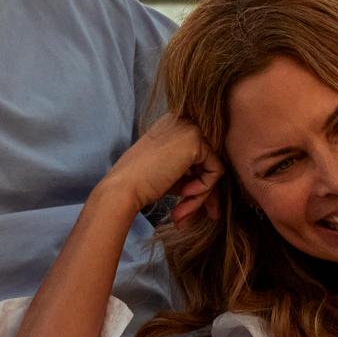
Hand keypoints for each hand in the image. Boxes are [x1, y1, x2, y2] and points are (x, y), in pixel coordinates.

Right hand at [102, 113, 222, 221]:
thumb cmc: (138, 184)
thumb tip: (212, 190)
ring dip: (199, 196)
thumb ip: (188, 173)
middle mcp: (182, 120)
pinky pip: (215, 171)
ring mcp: (189, 128)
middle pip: (206, 160)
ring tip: (182, 215)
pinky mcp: (195, 141)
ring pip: (211, 168)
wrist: (122, 189)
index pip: (197, 155)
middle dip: (202, 192)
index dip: (196, 182)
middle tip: (195, 216)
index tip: (188, 204)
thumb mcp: (168, 172)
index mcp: (173, 125)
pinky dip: (204, 189)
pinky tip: (184, 195)